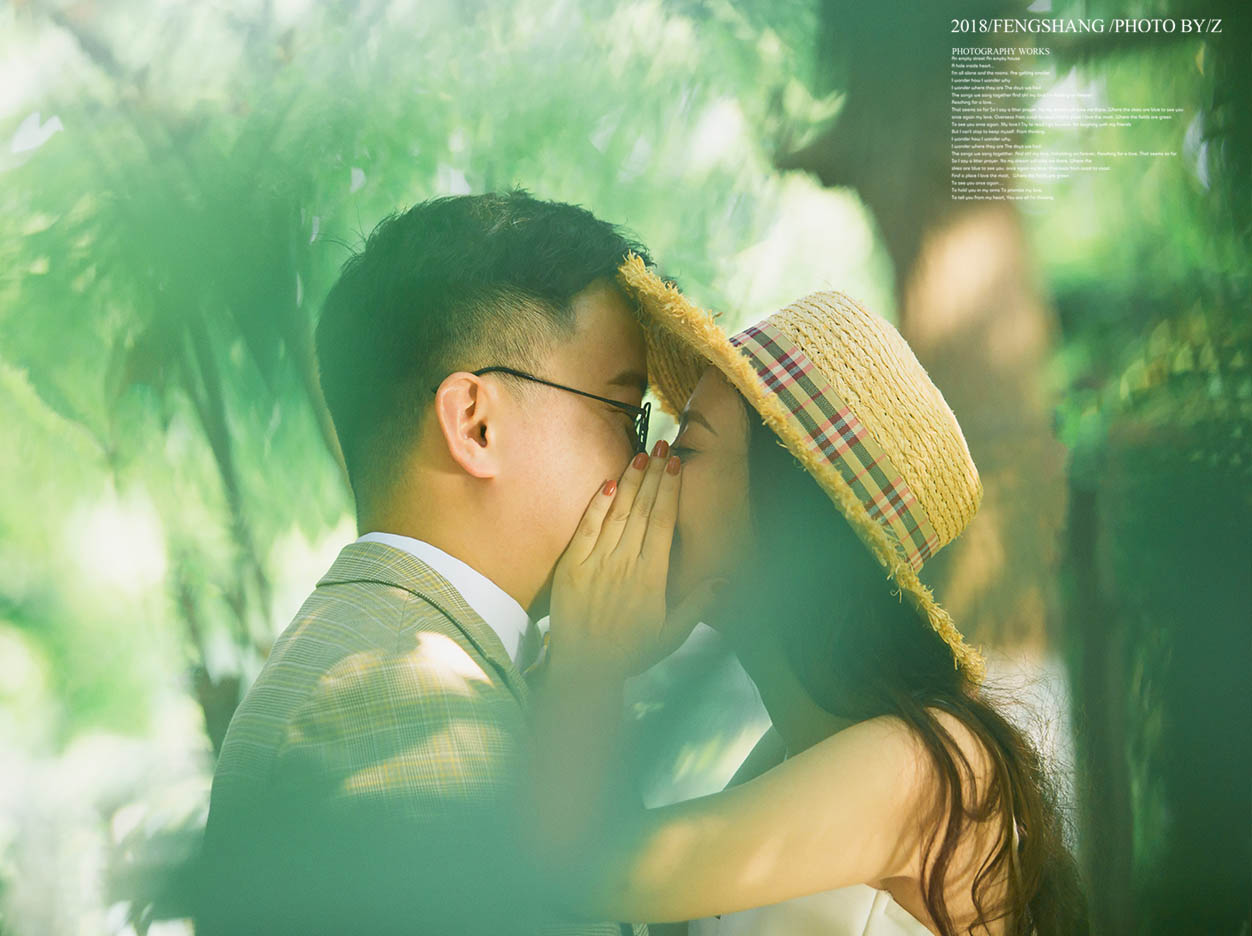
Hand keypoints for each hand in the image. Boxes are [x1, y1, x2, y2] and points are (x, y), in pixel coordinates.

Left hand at [548, 441, 717, 678]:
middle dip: (655, 474)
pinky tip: (609, 482)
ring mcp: (597, 563)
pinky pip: (587, 529)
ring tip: (642, 454)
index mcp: (652, 578)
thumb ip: (697, 605)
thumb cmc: (630, 653)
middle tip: (663, 444)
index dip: (671, 491)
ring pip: (618, 513)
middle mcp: (626, 564)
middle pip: (643, 509)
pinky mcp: (572, 567)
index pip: (664, 523)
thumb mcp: (671, 635)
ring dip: (631, 481)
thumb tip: (723, 581)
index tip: (677, 465)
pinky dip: (598, 505)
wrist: (584, 669)